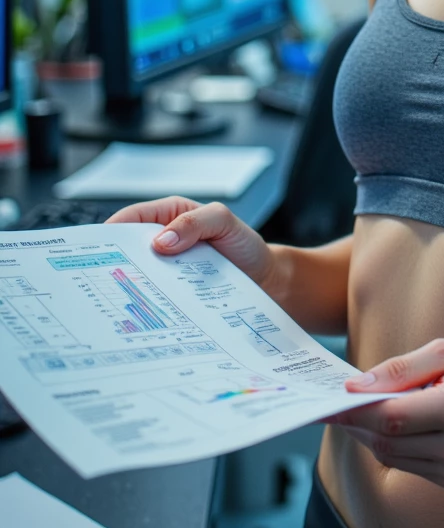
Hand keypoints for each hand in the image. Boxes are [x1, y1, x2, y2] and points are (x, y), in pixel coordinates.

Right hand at [105, 198, 279, 296]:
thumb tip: (161, 241)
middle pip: (128, 249)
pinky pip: (154, 294)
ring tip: (115, 300)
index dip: (110, 232)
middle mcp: (164, 239)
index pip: (131, 218)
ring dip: (129, 285)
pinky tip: (140, 313)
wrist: (266, 278)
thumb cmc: (244, 244)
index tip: (95, 249)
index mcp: (170, 214)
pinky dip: (147, 301)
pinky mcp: (173, 291)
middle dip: (113, 261)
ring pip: (139, 274)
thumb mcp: (224, 221)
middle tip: (99, 279)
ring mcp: (167, 267)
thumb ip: (194, 223)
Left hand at [329, 337, 443, 489]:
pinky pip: (410, 466)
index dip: (354, 411)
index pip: (391, 418)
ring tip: (371, 407)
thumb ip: (400, 370)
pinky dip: (395, 446)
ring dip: (373, 435)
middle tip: (342, 401)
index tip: (328, 399)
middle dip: (359, 423)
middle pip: (386, 443)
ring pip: (393, 458)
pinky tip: (401, 423)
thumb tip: (356, 388)